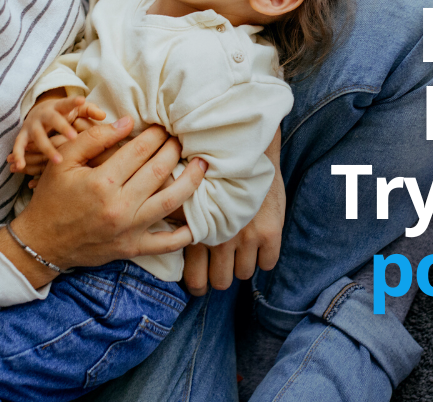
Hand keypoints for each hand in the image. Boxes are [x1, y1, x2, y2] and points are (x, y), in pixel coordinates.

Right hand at [3, 116, 206, 286]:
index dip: (156, 135)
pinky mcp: (132, 248)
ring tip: (201, 165)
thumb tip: (128, 122)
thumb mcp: (64, 162)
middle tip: (181, 140)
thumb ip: (95, 139)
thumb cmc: (53, 199)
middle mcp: (119, 206)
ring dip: (191, 181)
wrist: (41, 243)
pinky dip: (185, 234)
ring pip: (171, 202)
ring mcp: (128, 229)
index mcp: (102, 182)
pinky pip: (166, 243)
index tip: (163, 127)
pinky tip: (198, 220)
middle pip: (160, 171)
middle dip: (174, 150)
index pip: (140, 150)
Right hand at [10, 95, 105, 169]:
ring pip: (38, 136)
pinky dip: (18, 156)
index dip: (74, 102)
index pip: (67, 103)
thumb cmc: (65, 113)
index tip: (81, 100)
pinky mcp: (23, 136)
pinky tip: (20, 167)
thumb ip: (90, 110)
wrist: (38, 113)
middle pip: (53, 119)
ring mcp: (32, 125)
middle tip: (74, 137)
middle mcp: (44, 115)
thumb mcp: (77, 109)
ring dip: (47, 148)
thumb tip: (103, 115)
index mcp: (59, 107)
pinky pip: (19, 146)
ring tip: (58, 161)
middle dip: (62, 128)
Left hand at [183, 128, 284, 295]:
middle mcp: (220, 239)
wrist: (245, 148)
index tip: (202, 282)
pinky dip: (264, 257)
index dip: (198, 285)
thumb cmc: (214, 170)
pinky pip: (268, 262)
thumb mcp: (188, 194)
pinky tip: (260, 245)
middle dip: (222, 276)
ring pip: (244, 273)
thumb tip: (162, 236)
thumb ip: (178, 219)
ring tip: (242, 252)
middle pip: (221, 281)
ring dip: (243, 265)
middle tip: (223, 266)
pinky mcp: (270, 231)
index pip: (195, 279)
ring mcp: (246, 237)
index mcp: (198, 232)